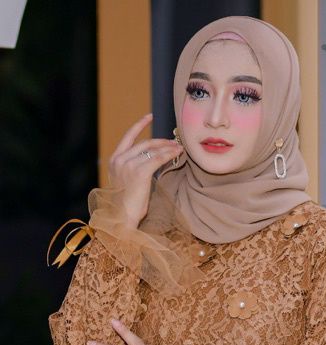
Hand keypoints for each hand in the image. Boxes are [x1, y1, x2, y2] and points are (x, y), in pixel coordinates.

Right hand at [107, 113, 182, 229]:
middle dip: (162, 141)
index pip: (128, 137)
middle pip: (145, 143)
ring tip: (179, 148)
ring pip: (152, 151)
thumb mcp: (127, 182)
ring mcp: (128, 165)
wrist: (122, 216)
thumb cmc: (127, 204)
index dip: (139, 125)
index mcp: (114, 159)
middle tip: (175, 142)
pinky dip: (168, 155)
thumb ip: (135, 168)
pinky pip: (157, 160)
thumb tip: (153, 161)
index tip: (150, 116)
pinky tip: (176, 154)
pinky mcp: (139, 172)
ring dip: (168, 148)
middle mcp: (119, 159)